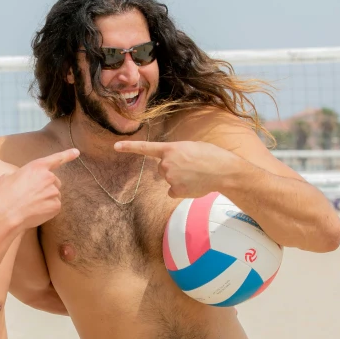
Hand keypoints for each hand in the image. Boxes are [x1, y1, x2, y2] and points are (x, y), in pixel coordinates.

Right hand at [0, 148, 79, 230]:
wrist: (6, 213)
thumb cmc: (4, 195)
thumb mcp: (9, 176)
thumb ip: (22, 174)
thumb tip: (23, 179)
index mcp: (37, 166)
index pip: (56, 159)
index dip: (67, 155)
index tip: (77, 152)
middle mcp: (49, 177)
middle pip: (54, 182)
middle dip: (47, 187)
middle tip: (32, 195)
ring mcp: (54, 192)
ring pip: (54, 195)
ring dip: (46, 199)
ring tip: (31, 204)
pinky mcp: (56, 206)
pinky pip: (54, 206)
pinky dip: (47, 209)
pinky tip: (35, 211)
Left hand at [113, 140, 240, 197]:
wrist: (224, 171)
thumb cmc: (211, 156)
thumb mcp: (192, 147)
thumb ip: (177, 154)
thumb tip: (173, 168)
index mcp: (171, 149)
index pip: (146, 148)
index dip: (129, 147)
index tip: (115, 146)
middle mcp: (166, 163)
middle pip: (163, 169)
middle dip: (174, 168)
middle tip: (192, 167)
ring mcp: (170, 178)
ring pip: (170, 180)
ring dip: (180, 179)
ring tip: (196, 175)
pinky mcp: (176, 190)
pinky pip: (174, 192)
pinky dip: (183, 190)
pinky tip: (194, 185)